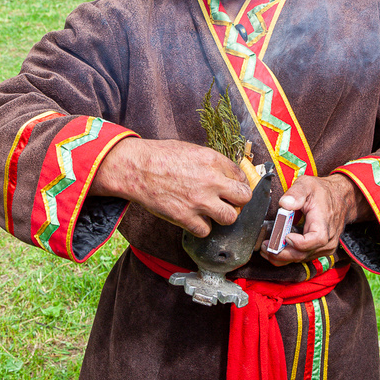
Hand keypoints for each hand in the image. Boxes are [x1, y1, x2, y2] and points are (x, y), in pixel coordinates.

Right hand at [90, 137, 250, 236]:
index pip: (241, 176)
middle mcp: (211, 180)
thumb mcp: (191, 149)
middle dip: (238, 200)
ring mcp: (199, 201)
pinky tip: (194, 218)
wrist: (136, 168)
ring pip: (229, 217)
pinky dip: (201, 227)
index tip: (231, 187)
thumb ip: (211, 162)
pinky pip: (205, 230)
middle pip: (243, 197)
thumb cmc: (159, 156)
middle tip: (229, 201)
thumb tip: (225, 174)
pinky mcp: (186, 217)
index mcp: (213, 160)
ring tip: (212, 212)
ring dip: (223, 216)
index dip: (237, 183)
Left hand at [263, 173, 366, 265]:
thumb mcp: (308, 185)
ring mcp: (324, 247)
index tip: (285, 236)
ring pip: (301, 258)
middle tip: (265, 247)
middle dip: (282, 254)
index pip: (314, 240)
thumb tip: (284, 203)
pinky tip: (276, 249)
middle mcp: (327, 240)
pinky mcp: (319, 250)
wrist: (340, 198)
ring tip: (266, 249)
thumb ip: (296, 193)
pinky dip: (288, 255)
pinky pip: (303, 257)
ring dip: (282, 257)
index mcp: (324, 224)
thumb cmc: (323, 192)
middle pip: (303, 254)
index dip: (298, 243)